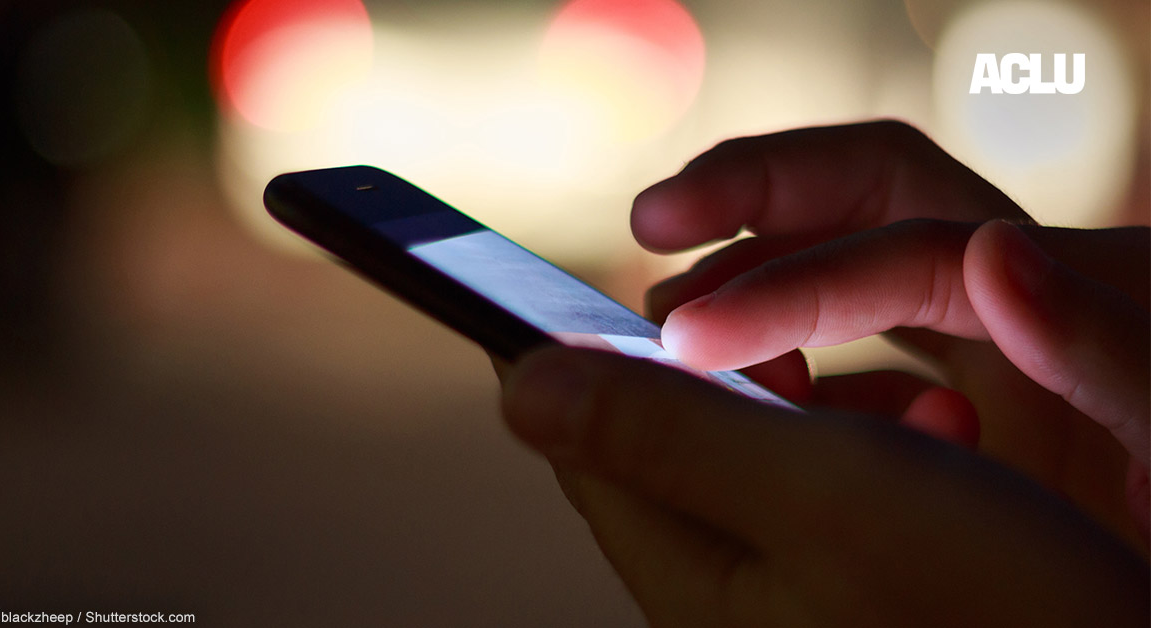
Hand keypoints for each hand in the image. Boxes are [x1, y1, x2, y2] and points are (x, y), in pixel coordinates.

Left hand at [501, 346, 1149, 626]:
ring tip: (915, 404)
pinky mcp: (860, 588)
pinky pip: (835, 487)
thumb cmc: (990, 608)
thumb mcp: (815, 490)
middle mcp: (727, 595)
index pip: (591, 444)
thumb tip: (524, 386)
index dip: (593, 351)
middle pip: (676, 442)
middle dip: (731, 368)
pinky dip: (876, 444)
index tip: (626, 281)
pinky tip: (948, 437)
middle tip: (792, 333)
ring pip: (764, 456)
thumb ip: (666, 431)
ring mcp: (794, 597)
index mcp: (690, 577)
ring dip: (818, 403)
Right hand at [632, 121, 1148, 542]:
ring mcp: (993, 342)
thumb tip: (993, 252)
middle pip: (875, 183)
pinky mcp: (970, 396)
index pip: (906, 251)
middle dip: (755, 187)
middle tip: (652, 224)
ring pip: (855, 250)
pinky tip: (776, 410)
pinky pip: (865, 344)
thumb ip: (1109, 347)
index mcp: (1079, 296)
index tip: (683, 343)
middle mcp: (1026, 294)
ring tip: (688, 334)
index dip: (788, 286)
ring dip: (759, 272)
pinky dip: (803, 358)